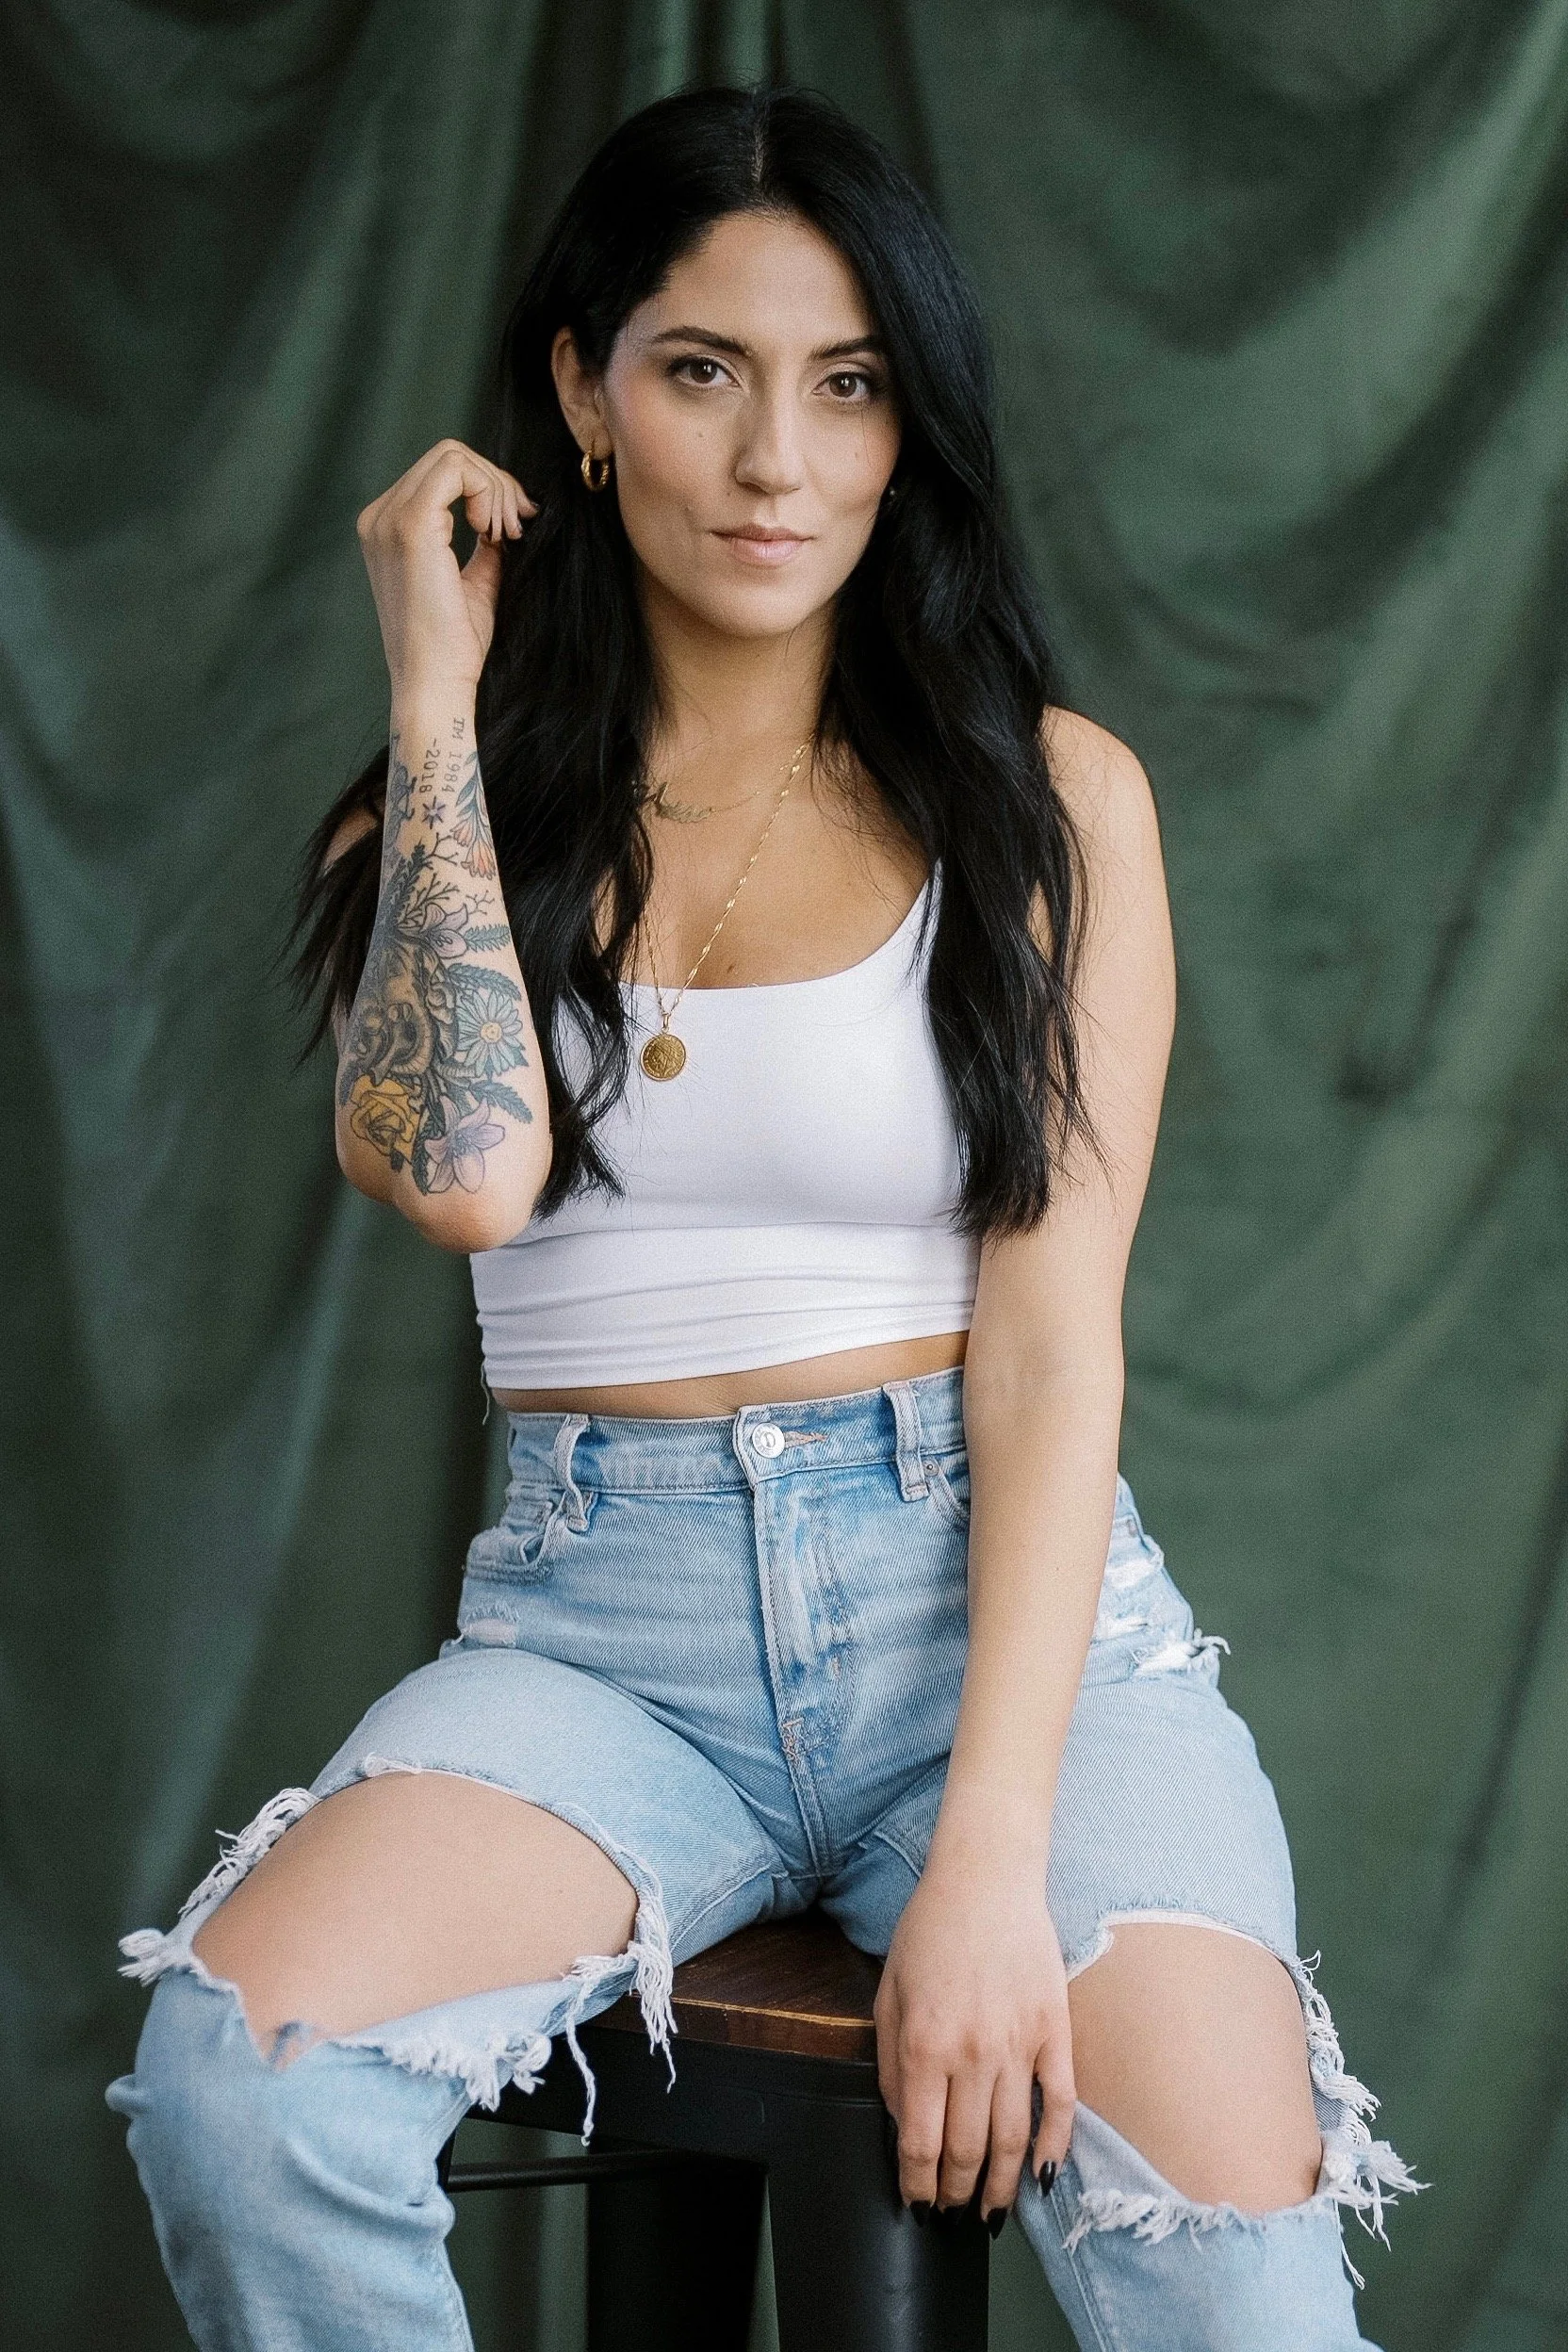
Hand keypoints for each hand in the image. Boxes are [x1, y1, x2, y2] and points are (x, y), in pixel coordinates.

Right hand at [356, 439, 534, 703]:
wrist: (434, 684)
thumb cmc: (452, 647)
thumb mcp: (474, 584)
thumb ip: (484, 547)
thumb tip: (507, 519)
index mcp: (387, 528)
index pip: (441, 473)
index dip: (487, 489)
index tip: (513, 528)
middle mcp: (379, 518)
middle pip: (448, 456)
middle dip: (495, 483)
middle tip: (516, 529)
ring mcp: (389, 519)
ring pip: (454, 456)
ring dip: (494, 488)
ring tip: (507, 534)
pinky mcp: (411, 527)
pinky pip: (457, 470)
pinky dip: (488, 491)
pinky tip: (494, 532)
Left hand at [875, 1843, 1074, 2222]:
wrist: (986, 1877)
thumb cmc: (929, 1930)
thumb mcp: (889, 1993)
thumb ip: (892, 2064)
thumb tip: (905, 2125)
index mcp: (923, 2045)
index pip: (920, 2143)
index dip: (917, 2185)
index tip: (916, 2204)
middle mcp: (973, 2054)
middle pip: (967, 2151)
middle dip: (955, 2194)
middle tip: (951, 2215)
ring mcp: (1020, 2045)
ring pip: (1013, 2139)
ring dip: (1001, 2187)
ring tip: (990, 2214)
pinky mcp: (1056, 2032)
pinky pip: (1061, 2104)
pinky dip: (1055, 2147)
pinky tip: (1044, 2176)